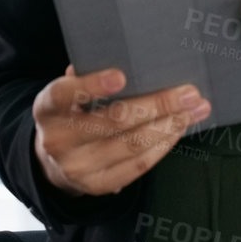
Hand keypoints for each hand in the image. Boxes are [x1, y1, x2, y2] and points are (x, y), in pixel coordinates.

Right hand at [31, 65, 209, 197]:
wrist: (52, 162)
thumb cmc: (69, 114)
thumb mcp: (66, 94)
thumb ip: (84, 77)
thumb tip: (118, 56)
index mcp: (47, 109)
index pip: (64, 94)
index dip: (92, 85)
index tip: (121, 76)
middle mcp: (58, 140)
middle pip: (113, 121)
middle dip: (158, 105)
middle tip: (189, 92)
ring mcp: (78, 167)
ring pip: (132, 144)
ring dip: (169, 125)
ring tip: (193, 110)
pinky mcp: (98, 185)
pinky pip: (138, 165)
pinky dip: (162, 146)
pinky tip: (178, 130)